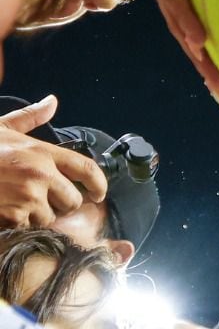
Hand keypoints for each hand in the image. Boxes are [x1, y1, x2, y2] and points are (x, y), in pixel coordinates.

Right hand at [0, 96, 107, 226]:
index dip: (99, 184)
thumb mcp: (2, 127)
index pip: (87, 169)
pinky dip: (18, 223)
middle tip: (40, 198)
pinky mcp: (14, 215)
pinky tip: (4, 209)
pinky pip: (28, 227)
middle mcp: (40, 173)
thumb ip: (30, 118)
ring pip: (49, 217)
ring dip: (36, 215)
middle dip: (60, 204)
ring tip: (14, 200)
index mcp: (41, 151)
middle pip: (73, 201)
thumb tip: (52, 102)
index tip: (98, 194)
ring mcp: (28, 196)